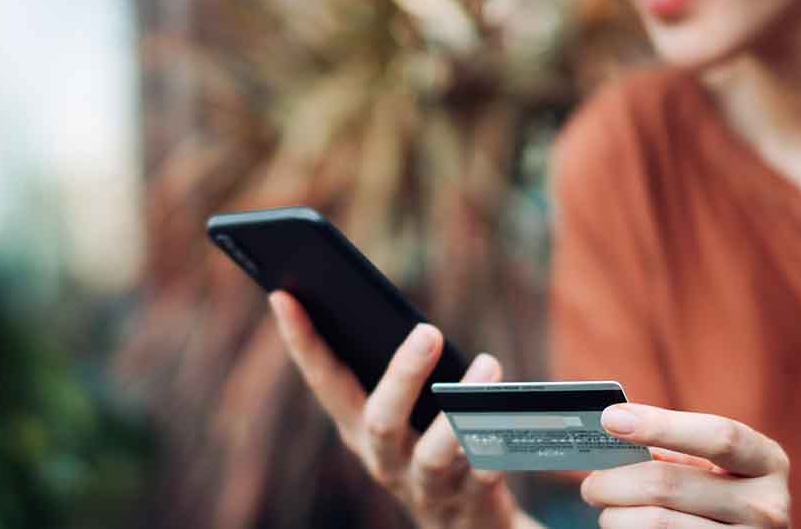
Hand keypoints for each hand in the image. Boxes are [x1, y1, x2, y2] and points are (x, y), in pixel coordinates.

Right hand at [268, 291, 535, 528]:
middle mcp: (384, 459)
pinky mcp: (470, 503)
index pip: (322, 380)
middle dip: (403, 376)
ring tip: (490, 365)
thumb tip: (409, 316)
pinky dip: (500, 444)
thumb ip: (396, 372)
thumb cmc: (429, 444)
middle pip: (381, 421)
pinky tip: (516, 416)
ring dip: (461, 412)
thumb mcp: (402, 414)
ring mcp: (425, 485)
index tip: (284, 294)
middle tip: (429, 330)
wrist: (467, 525)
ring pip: (434, 455)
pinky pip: (486, 476)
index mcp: (357, 427)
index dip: (301, 340)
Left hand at [582, 404, 791, 527]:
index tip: (611, 419)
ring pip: (657, 523)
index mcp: (767, 462)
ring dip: (616, 516)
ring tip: (608, 511)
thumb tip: (614, 431)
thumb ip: (675, 449)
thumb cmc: (722, 495)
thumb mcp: (717, 468)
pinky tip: (626, 526)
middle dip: (616, 482)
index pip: (718, 436)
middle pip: (670, 485)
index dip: (661, 425)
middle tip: (592, 484)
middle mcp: (766, 505)